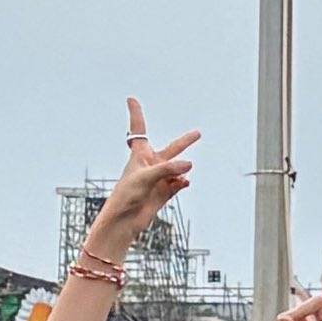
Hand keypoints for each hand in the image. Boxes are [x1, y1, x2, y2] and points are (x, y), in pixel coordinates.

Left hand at [80, 100, 200, 260]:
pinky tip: (184, 182)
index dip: (136, 114)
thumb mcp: (146, 176)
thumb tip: (189, 165)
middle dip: (184, 142)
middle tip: (197, 133)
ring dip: (182, 169)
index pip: (138, 129)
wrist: (124, 221)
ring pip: (177, 169)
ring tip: (187, 167)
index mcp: (139, 155)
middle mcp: (150, 165)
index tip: (131, 100)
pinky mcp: (163, 193)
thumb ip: (168, 169)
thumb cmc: (125, 195)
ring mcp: (158, 179)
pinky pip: (178, 184)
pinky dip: (182, 182)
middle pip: (171, 150)